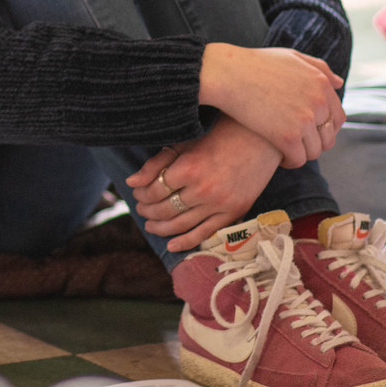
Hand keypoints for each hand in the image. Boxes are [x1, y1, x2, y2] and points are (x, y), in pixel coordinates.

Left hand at [127, 119, 282, 251]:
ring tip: (150, 224)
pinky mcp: (233, 213)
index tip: (137, 193)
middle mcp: (204, 189)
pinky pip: (205, 233)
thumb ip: (154, 165)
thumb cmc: (213, 142)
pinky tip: (171, 244)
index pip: (154, 190)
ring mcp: (220, 204)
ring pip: (182, 224)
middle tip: (141, 209)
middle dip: (148, 211)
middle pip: (165, 209)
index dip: (141, 194)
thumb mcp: (182, 147)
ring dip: (161, 227)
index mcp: (188, 168)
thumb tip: (131, 183)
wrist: (254, 142)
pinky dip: (186, 242)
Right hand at [198, 44, 343, 167]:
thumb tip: (340, 83)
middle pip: (328, 137)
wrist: (225, 74)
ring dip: (301, 154)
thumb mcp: (290, 57)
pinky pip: (298, 159)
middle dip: (313, 144)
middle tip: (294, 144)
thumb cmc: (254, 63)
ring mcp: (304, 120)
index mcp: (321, 83)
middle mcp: (319, 101)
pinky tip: (277, 157)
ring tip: (284, 150)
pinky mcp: (287, 136)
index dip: (324, 129)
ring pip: (314, 151)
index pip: (337, 117)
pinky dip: (289, 162)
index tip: (307, 132)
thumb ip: (319, 67)